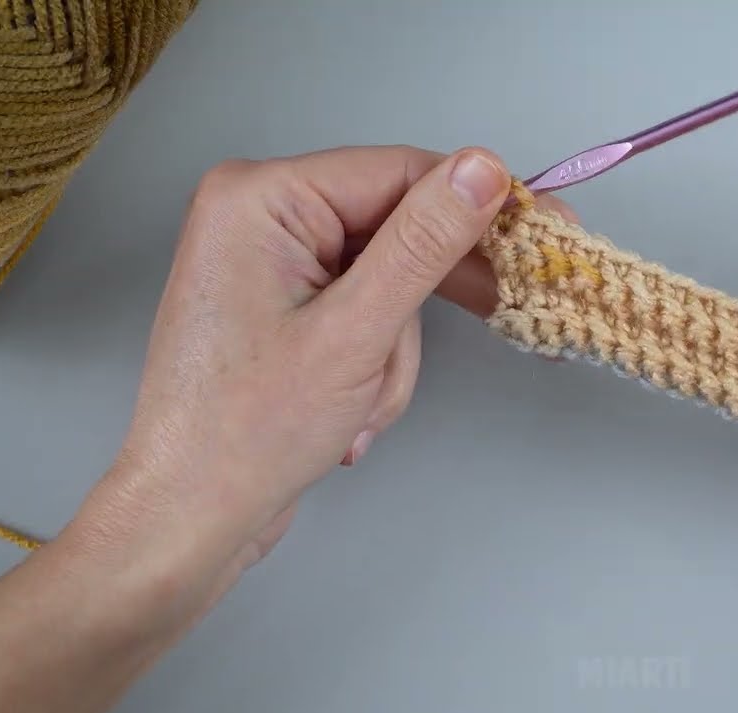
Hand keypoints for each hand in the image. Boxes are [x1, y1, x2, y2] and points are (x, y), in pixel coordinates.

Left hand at [0, 145, 575, 712]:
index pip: (400, 174)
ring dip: (392, 355)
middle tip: (505, 314)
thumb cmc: (250, 432)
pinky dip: (373, 366)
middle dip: (421, 306)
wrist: (190, 519)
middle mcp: (260, 215)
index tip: (547, 235)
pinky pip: (363, 314)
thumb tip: (484, 169)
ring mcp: (269, 264)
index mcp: (261, 198)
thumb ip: (424, 244)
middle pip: (396, 230)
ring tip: (359, 409)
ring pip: (388, 284)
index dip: (478, 207)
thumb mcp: (357, 332)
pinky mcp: (282, 306)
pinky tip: (347, 417)